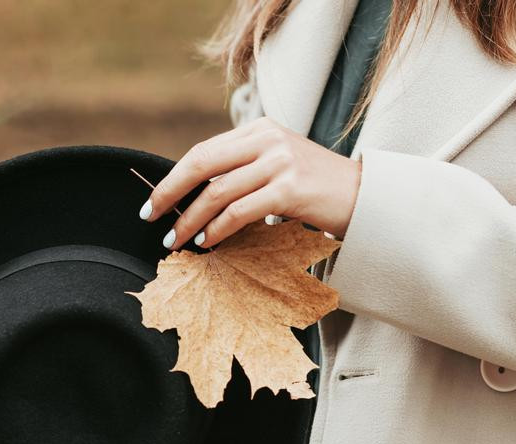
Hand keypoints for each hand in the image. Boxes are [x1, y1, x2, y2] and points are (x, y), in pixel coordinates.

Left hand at [139, 116, 361, 249]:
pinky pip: (239, 212)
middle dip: (170, 194)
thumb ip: (243, 171)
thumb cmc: (317, 190)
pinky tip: (207, 242)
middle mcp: (267, 140)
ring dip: (190, 221)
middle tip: (151, 217)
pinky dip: (217, 229)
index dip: (174, 178)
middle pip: (202, 164)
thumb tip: (196, 199)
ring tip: (177, 240)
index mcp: (260, 130)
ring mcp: (279, 162)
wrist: (364, 197)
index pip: (204, 151)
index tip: (154, 202)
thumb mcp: (278, 166)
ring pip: (217, 193)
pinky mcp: (289, 189)